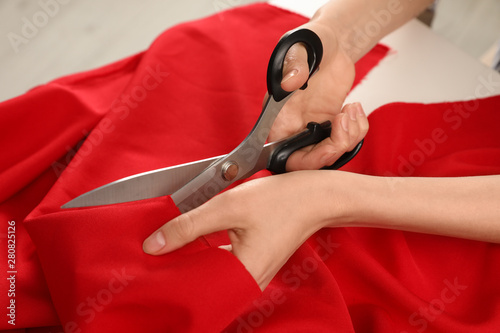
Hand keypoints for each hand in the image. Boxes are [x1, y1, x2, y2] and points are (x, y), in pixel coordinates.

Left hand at [143, 171, 348, 289]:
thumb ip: (188, 226)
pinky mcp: (253, 263)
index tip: (146, 264)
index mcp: (242, 275)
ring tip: (169, 245)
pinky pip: (221, 264)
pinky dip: (205, 253)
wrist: (314, 196)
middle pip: (199, 282)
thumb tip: (154, 245)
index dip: (167, 275)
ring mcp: (251, 274)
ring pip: (210, 273)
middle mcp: (247, 282)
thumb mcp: (227, 207)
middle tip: (154, 251)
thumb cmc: (280, 201)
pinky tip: (193, 240)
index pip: (192, 287)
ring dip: (190, 258)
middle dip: (176, 267)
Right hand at [270, 21, 367, 170]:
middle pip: (308, 162)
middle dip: (331, 150)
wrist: (333, 42)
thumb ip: (293, 64)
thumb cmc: (310, 42)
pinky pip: (346, 141)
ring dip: (349, 137)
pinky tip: (354, 108)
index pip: (279, 154)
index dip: (300, 161)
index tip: (324, 145)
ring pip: (330, 154)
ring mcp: (313, 128)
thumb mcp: (299, 47)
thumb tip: (290, 83)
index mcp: (277, 116)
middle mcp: (293, 127)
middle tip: (342, 123)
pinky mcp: (332, 126)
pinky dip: (357, 130)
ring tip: (351, 109)